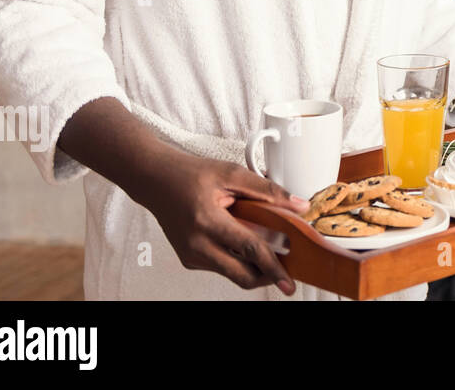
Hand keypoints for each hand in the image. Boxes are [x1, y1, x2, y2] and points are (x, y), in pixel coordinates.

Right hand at [132, 147, 309, 295]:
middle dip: (267, 277)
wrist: (156, 181)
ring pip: (233, 273)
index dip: (273, 266)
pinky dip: (239, 259)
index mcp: (207, 222)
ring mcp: (191, 256)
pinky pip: (222, 266)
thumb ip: (267, 191)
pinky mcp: (190, 260)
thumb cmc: (191, 175)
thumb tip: (298, 206)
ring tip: (270, 250)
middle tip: (287, 273)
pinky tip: (246, 241)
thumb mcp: (231, 173)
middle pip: (241, 275)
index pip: (249, 249)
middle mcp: (196, 245)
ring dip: (254, 266)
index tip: (289, 279)